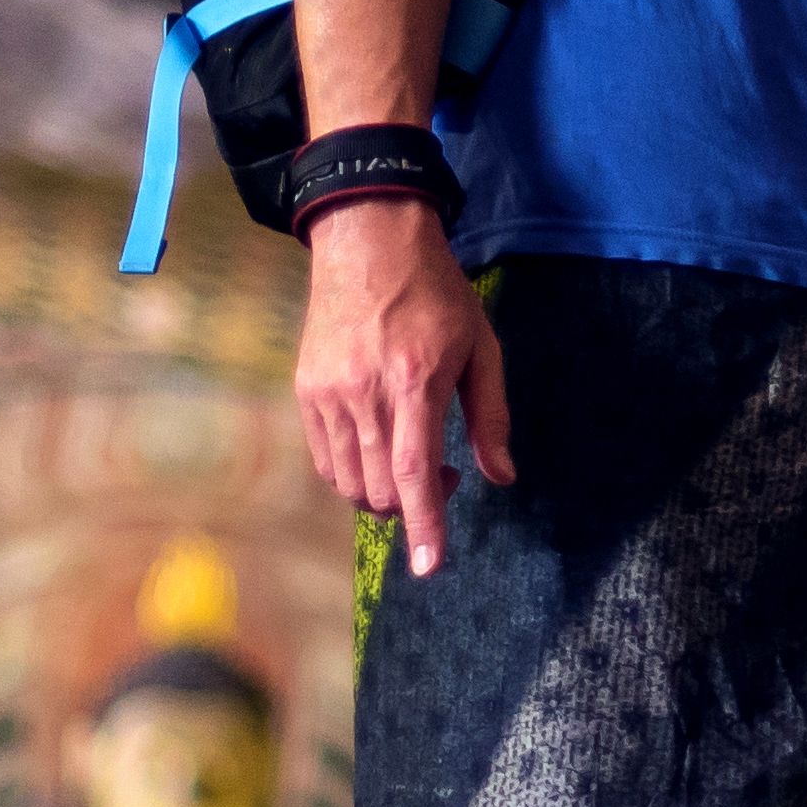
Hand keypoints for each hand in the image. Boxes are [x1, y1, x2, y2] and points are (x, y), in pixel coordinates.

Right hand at [297, 196, 514, 575]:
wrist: (367, 240)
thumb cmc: (436, 292)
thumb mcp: (480, 346)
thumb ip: (490, 416)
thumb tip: (501, 477)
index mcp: (414, 381)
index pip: (414, 473)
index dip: (424, 525)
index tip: (428, 566)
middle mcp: (363, 394)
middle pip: (381, 489)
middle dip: (414, 506)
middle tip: (445, 478)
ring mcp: (327, 394)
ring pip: (349, 483)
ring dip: (384, 494)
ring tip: (412, 462)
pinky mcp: (305, 391)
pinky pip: (326, 461)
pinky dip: (354, 475)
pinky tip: (378, 449)